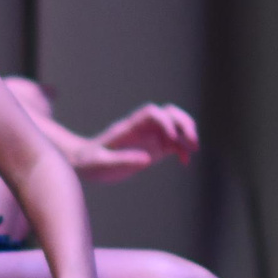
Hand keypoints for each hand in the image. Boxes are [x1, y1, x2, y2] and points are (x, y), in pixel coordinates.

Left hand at [68, 104, 196, 183]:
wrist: (84, 164)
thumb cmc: (89, 162)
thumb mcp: (100, 163)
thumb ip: (120, 160)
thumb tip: (147, 159)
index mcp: (128, 127)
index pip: (152, 113)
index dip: (165, 121)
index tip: (172, 138)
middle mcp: (142, 128)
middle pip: (169, 113)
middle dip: (184, 123)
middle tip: (193, 142)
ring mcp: (150, 137)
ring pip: (176, 125)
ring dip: (188, 134)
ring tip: (193, 151)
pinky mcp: (154, 148)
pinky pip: (175, 144)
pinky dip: (183, 150)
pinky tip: (184, 163)